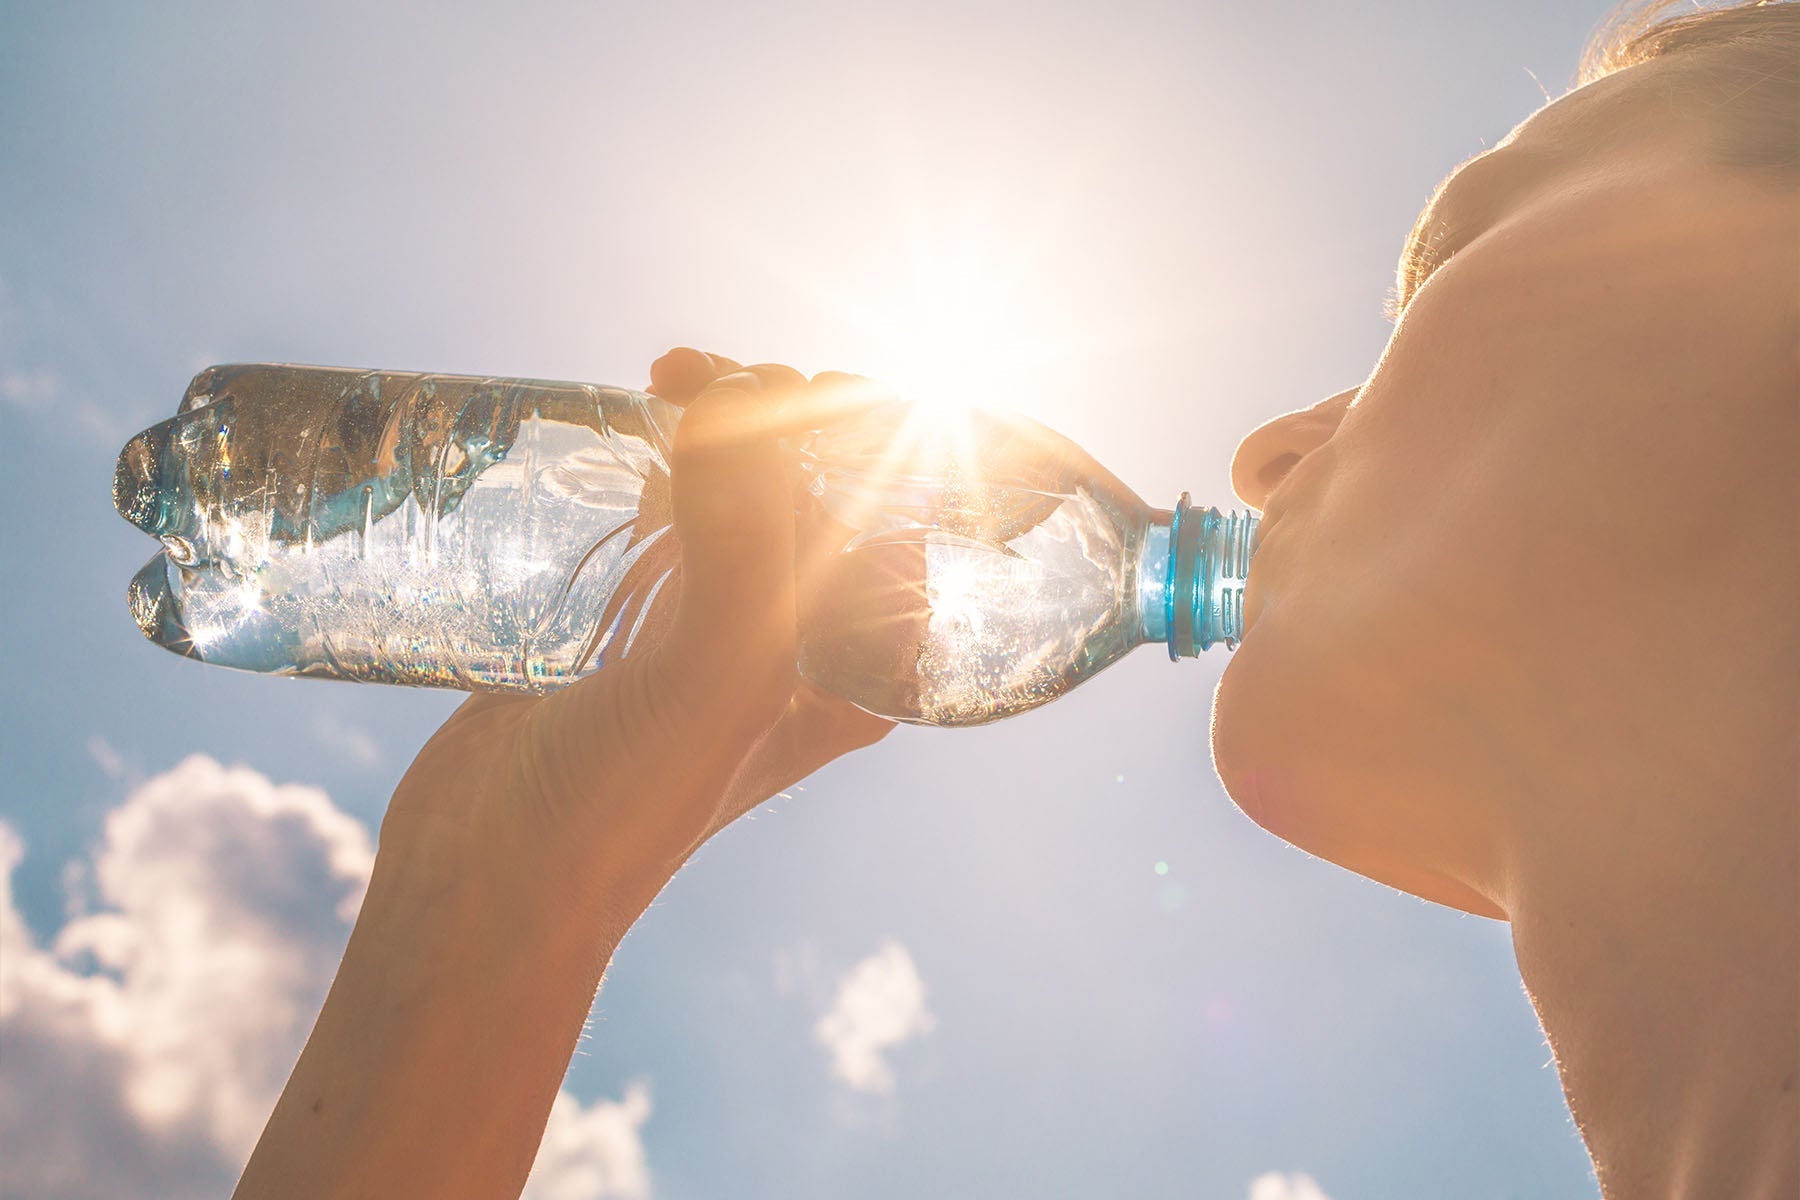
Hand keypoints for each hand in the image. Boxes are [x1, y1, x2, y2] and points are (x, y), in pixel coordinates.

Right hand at [381, 348, 893, 928]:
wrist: (489, 879)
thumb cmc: (624, 806)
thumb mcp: (714, 682)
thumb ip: (744, 546)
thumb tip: (739, 400)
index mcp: (859, 661)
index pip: (899, 509)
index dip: (862, 429)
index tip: (791, 385)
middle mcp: (801, 637)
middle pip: (822, 482)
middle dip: (784, 408)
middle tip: (712, 381)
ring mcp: (716, 619)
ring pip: (747, 483)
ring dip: (724, 416)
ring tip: (671, 381)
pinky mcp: (637, 611)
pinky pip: (673, 505)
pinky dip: (664, 454)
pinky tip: (637, 421)